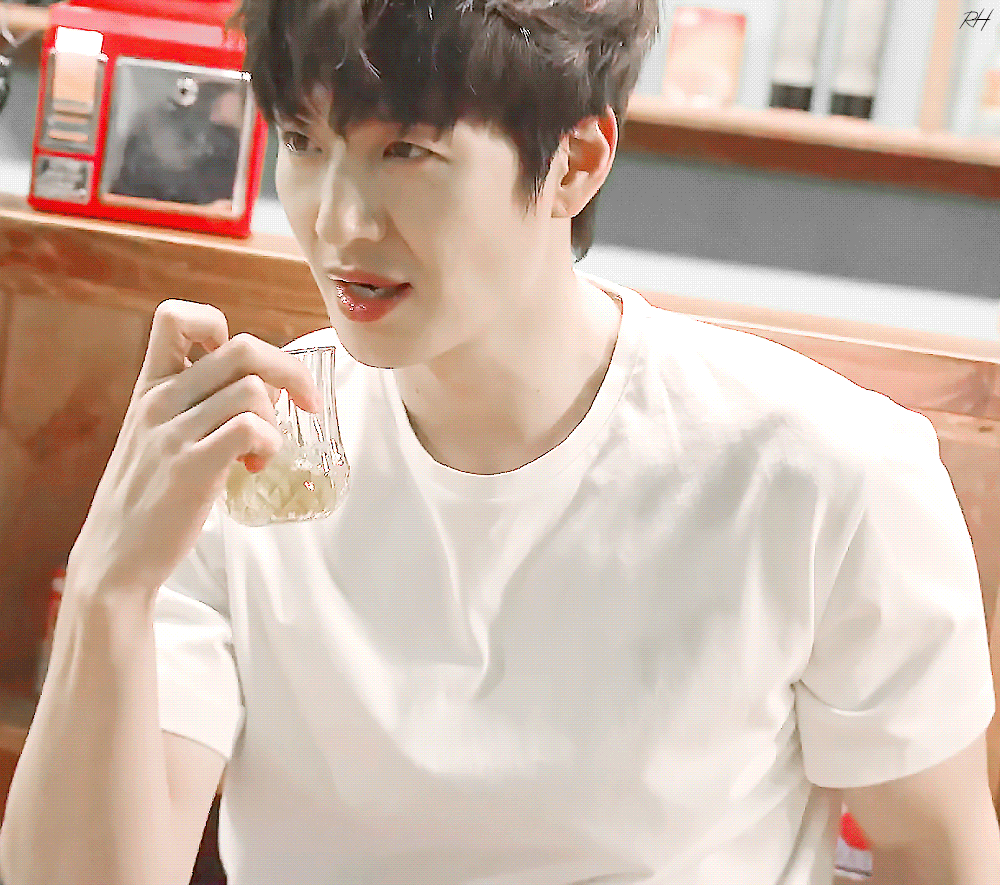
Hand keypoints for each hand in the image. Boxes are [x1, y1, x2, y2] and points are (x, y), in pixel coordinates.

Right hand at [66, 299, 321, 600]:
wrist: (115, 558)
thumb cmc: (148, 497)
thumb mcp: (158, 435)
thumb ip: (195, 405)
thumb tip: (258, 388)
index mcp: (151, 386)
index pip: (177, 316)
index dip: (221, 325)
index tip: (245, 365)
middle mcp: (160, 401)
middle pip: (242, 347)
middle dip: (289, 371)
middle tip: (303, 404)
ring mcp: (173, 433)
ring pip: (252, 390)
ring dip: (276, 420)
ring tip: (263, 452)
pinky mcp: (190, 467)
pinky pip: (250, 428)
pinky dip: (269, 444)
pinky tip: (256, 466)